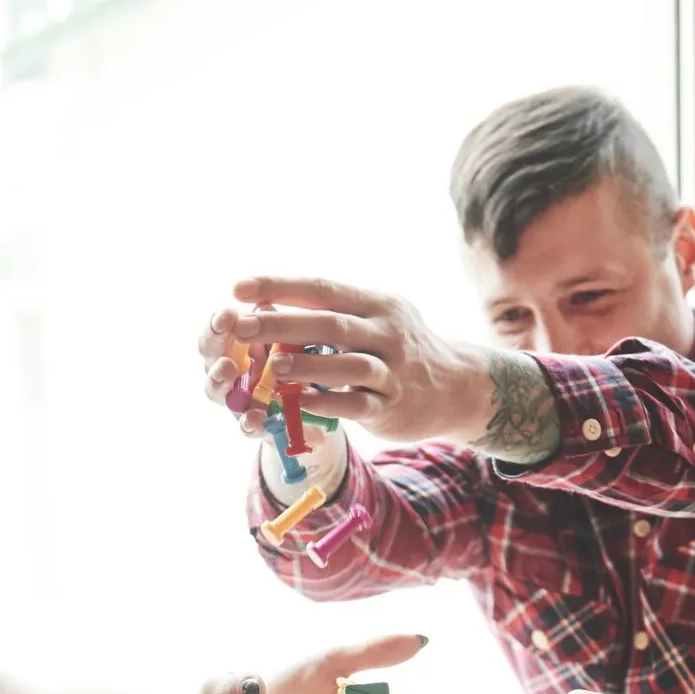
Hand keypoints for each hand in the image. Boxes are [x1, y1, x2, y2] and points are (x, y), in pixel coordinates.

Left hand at [199, 278, 499, 445]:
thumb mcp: (376, 319)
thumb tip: (271, 304)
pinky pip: (357, 404)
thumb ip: (334, 313)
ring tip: (273, 365)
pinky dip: (328, 402)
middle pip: (331, 324)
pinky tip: (299, 403)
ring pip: (349, 365)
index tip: (239, 287)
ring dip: (309, 365)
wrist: (455, 386)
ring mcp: (392, 370)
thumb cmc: (399, 349)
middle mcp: (387, 332)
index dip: (279, 286)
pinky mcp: (392, 406)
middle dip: (284, 324)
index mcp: (375, 304)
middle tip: (242, 326)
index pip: (323, 287)